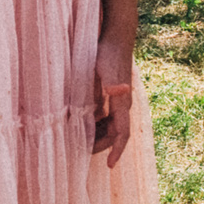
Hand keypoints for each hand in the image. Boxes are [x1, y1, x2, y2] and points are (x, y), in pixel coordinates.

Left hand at [91, 42, 135, 167]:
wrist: (116, 38)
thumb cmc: (109, 52)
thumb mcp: (106, 68)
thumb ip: (111, 81)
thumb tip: (118, 91)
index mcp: (122, 102)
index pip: (123, 133)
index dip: (118, 150)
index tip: (109, 165)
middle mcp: (122, 104)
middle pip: (115, 133)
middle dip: (102, 145)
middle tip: (83, 152)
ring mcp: (117, 100)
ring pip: (110, 126)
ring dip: (98, 135)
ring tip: (80, 142)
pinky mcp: (111, 94)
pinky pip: (105, 116)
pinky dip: (96, 123)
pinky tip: (82, 124)